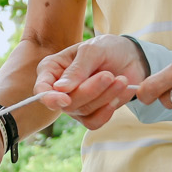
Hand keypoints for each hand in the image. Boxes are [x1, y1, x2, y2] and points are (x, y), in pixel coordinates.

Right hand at [33, 34, 150, 128]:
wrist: (129, 57)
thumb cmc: (106, 48)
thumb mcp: (92, 50)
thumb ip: (77, 69)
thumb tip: (60, 89)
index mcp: (51, 70)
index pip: (42, 89)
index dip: (50, 98)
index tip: (66, 99)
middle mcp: (59, 90)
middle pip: (66, 103)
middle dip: (90, 91)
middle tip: (109, 75)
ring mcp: (74, 104)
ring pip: (83, 111)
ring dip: (104, 97)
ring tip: (120, 80)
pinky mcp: (89, 114)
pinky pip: (93, 122)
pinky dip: (107, 111)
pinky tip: (116, 96)